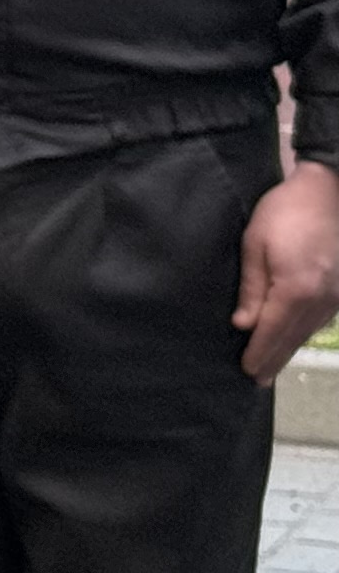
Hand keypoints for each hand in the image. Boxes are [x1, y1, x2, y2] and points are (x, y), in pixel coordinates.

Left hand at [236, 158, 338, 383]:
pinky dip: (304, 333)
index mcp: (297, 289)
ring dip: (289, 348)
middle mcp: (322, 299)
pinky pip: (320, 320)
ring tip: (271, 366)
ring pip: (309, 331)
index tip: (247, 370)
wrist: (326, 192)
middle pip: (294, 336)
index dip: (260, 352)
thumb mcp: (254, 245)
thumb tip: (244, 325)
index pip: (273, 331)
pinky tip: (293, 339)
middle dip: (274, 358)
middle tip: (257, 380)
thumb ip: (251, 288)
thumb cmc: (282, 213)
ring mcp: (336, 296)